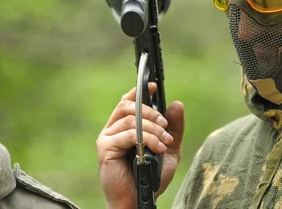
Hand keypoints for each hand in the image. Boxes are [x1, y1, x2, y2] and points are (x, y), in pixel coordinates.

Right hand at [96, 83, 184, 208]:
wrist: (141, 198)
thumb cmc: (151, 175)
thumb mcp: (169, 148)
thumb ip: (174, 128)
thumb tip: (176, 104)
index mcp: (124, 127)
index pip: (127, 102)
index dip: (139, 91)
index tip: (153, 85)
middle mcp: (112, 130)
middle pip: (128, 106)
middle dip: (151, 112)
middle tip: (165, 125)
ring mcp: (107, 139)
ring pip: (131, 120)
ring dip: (152, 129)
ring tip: (164, 141)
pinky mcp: (105, 149)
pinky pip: (128, 134)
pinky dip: (146, 138)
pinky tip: (157, 148)